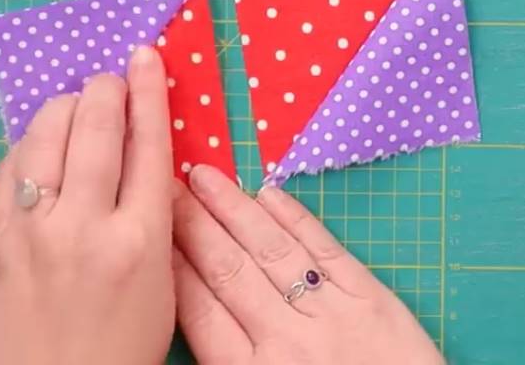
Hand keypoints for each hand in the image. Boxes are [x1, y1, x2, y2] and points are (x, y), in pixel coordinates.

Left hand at [0, 47, 174, 364]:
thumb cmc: (120, 347)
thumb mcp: (162, 283)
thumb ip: (156, 216)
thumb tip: (145, 150)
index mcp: (140, 241)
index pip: (147, 142)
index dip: (148, 90)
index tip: (145, 57)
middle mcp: (84, 227)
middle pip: (96, 125)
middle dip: (107, 89)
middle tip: (112, 80)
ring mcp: (32, 231)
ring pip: (46, 135)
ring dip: (66, 108)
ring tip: (78, 106)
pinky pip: (9, 167)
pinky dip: (30, 145)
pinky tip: (43, 145)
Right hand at [173, 165, 443, 364]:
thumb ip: (225, 363)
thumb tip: (191, 310)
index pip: (197, 307)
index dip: (172, 261)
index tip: (153, 225)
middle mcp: (285, 340)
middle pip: (228, 269)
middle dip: (193, 223)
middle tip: (169, 186)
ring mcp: (330, 314)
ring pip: (271, 250)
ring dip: (235, 208)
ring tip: (207, 178)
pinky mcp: (371, 300)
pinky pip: (325, 250)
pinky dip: (296, 218)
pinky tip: (270, 195)